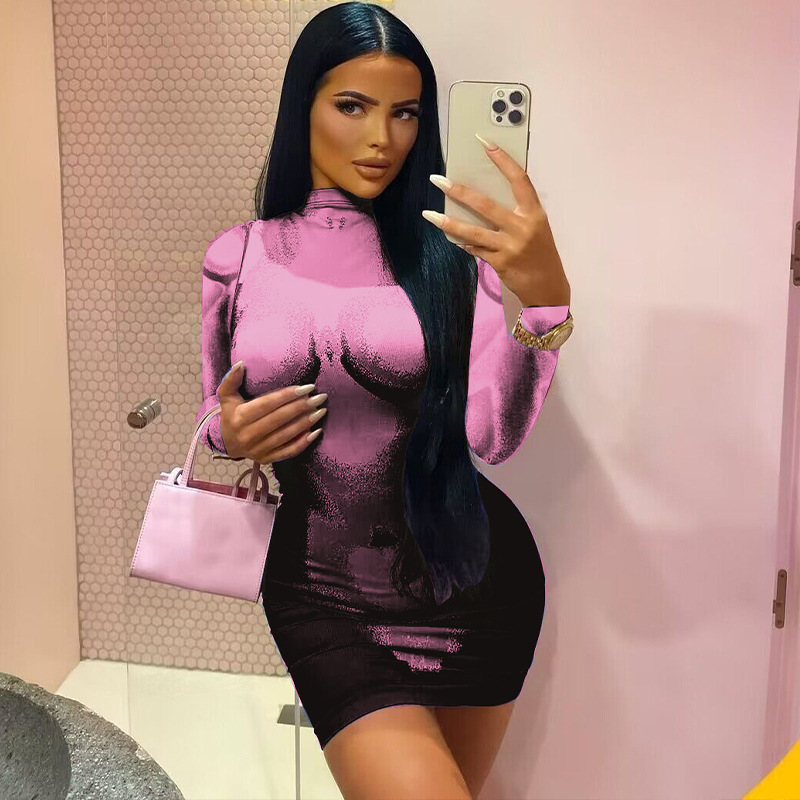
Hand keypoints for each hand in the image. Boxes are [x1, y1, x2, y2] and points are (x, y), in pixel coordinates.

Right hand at [217, 364, 327, 462]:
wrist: (226, 444)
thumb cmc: (231, 415)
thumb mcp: (227, 397)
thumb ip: (231, 380)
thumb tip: (240, 364)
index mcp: (240, 417)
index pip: (268, 404)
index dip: (288, 395)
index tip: (307, 387)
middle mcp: (248, 434)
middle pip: (279, 419)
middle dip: (302, 407)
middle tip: (320, 397)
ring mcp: (258, 449)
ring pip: (286, 435)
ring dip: (306, 423)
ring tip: (321, 411)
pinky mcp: (266, 459)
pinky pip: (288, 451)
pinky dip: (303, 443)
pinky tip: (316, 432)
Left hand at [423, 135, 569, 306]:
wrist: (548, 288)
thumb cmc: (541, 254)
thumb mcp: (535, 229)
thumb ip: (516, 214)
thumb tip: (482, 201)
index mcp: (534, 213)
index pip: (519, 179)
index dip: (502, 160)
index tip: (484, 142)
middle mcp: (523, 227)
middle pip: (485, 204)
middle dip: (459, 191)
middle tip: (437, 180)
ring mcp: (510, 246)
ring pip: (473, 231)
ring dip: (448, 222)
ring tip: (428, 214)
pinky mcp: (500, 263)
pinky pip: (476, 249)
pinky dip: (464, 242)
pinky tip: (453, 238)